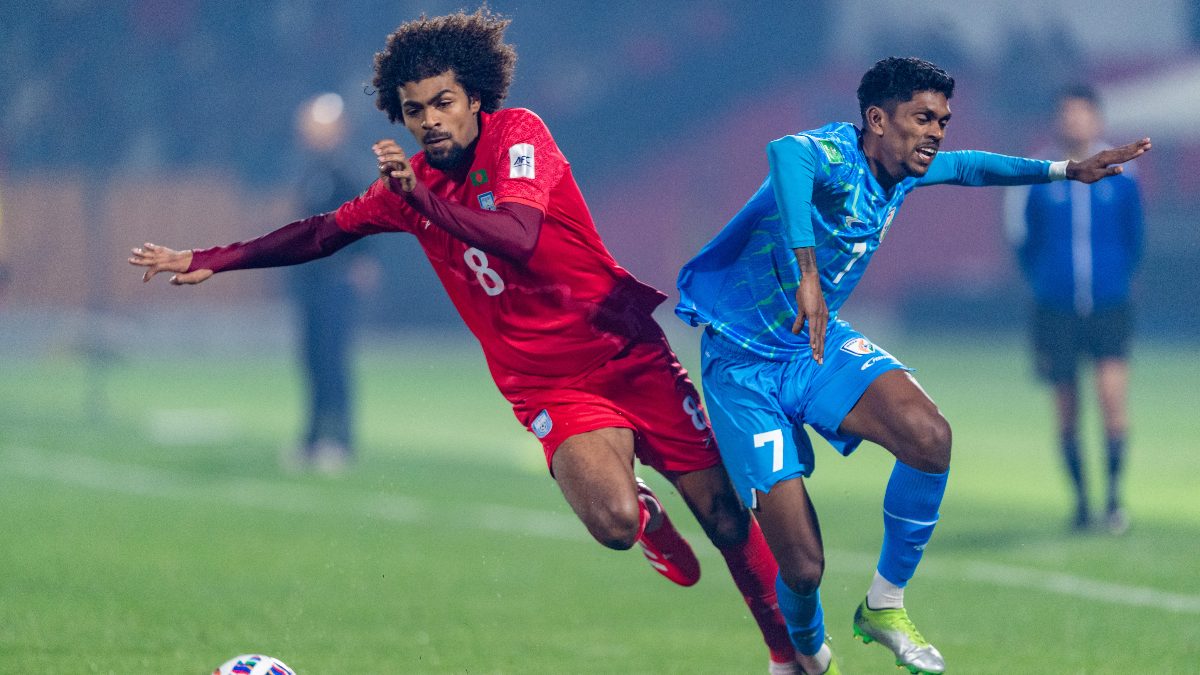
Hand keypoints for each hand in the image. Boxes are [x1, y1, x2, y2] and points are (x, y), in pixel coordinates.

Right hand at [128, 242, 212, 284]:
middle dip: (141, 260)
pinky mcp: (175, 253)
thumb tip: (171, 280)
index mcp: (176, 265)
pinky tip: (146, 245)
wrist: (211, 260)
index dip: (149, 273)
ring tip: (133, 250)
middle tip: (129, 260)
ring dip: (144, 252)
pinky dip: (154, 247)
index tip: (144, 280)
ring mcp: (173, 254)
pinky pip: (162, 249)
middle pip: (153, 259)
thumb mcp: (195, 279)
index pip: (158, 268)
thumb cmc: (203, 271)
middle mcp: (172, 258)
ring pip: (156, 253)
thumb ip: (183, 280)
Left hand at [373, 139, 415, 192]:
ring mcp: (406, 168)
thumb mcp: (384, 172)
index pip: (393, 144)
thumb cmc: (394, 179)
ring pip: (401, 158)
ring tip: (380, 160)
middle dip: (386, 149)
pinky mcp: (409, 177)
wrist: (404, 190)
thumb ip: (382, 166)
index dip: (383, 143)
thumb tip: (381, 162)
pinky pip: (406, 173)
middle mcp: (402, 160)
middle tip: (376, 153)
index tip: (373, 147)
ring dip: (390, 157)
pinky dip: (399, 173)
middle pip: (398, 149)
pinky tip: (392, 174)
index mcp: (397, 156)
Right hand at [792, 248, 827, 363]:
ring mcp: (819, 316)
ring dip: (817, 348)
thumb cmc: (806, 292)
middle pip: (822, 338)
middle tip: (819, 363)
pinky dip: (814, 338)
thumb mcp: (802, 309)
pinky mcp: (814, 313)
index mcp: (822, 318)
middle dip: (821, 351)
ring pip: (819, 335)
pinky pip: (813, 328)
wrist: (809, 280)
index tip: (819, 357)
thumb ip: (800, 321)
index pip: (822, 335)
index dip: (821, 346)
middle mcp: (823, 318)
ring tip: (816, 358)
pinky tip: (813, 346)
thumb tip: (796, 332)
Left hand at [1066, 138, 1150, 183]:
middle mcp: (1108, 154)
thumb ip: (1109, 172)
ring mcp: (1107, 153)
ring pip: (1124, 148)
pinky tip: (1134, 146)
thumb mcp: (1096, 176)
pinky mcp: (1106, 154)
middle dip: (1138, 146)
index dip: (1133, 154)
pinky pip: (1120, 150)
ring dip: (1135, 145)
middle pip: (1126, 150)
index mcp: (1106, 159)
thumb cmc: (1085, 175)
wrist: (1075, 170)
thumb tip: (1121, 169)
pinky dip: (1128, 147)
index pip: (1123, 157)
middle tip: (1150, 142)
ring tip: (1146, 141)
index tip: (1143, 151)